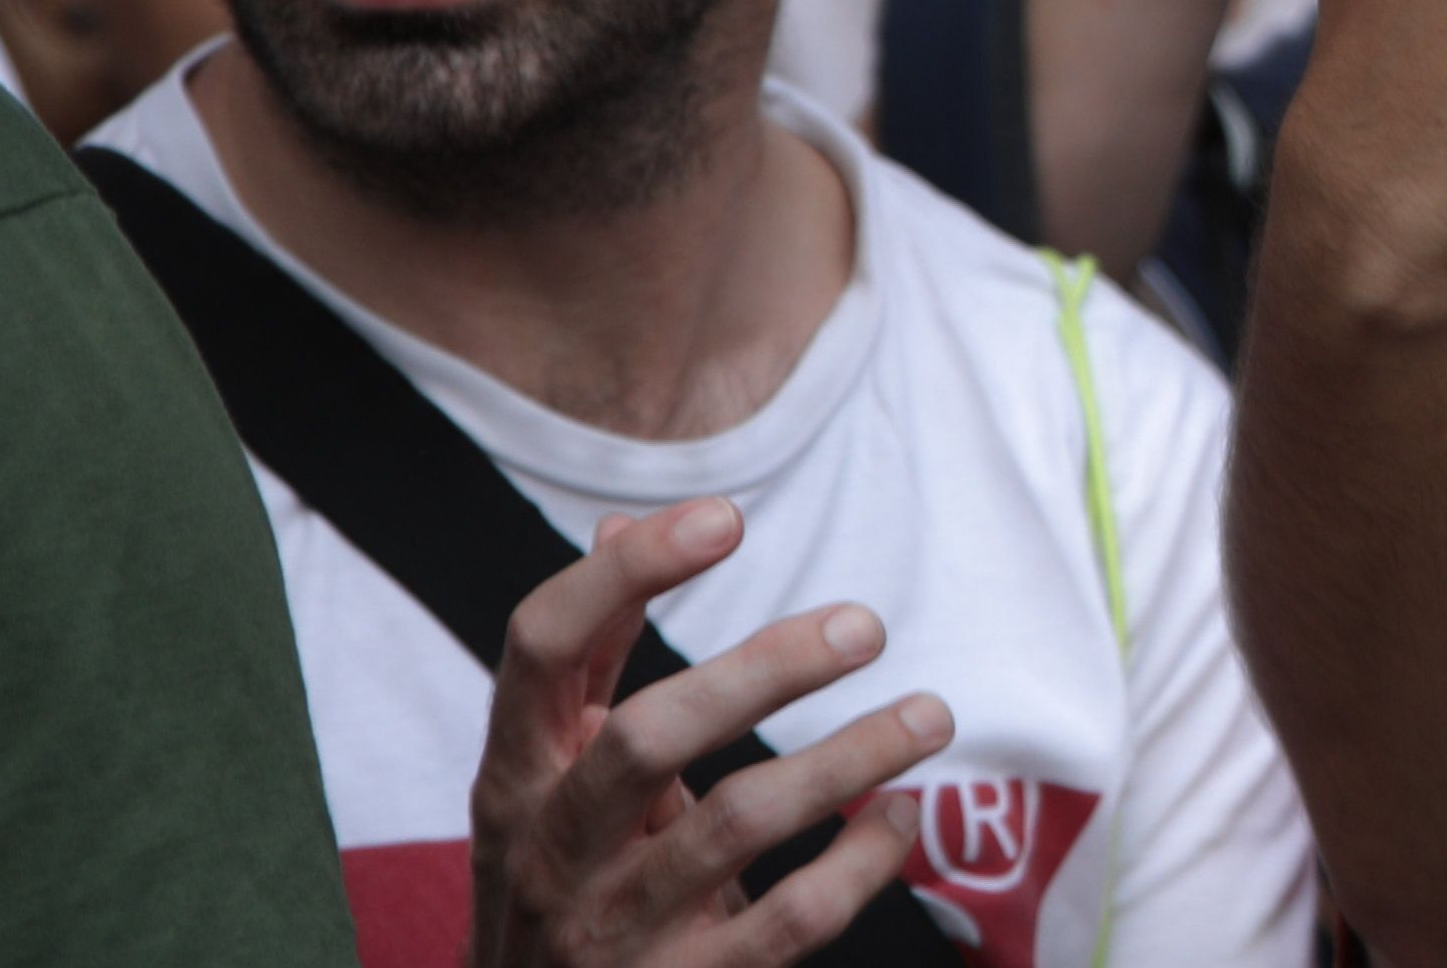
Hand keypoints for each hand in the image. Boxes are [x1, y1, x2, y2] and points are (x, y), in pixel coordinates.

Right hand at [470, 498, 954, 967]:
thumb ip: (587, 666)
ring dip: (848, 758)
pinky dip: (860, 864)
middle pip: (649, 734)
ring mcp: (614, 928)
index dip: (626, 575)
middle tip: (867, 625)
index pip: (543, 647)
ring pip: (737, 823)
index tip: (724, 519)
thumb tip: (620, 527)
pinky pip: (788, 921)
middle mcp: (553, 847)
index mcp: (514, 774)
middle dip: (764, 670)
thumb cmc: (558, 885)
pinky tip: (900, 818)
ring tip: (931, 716)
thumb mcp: (543, 783)